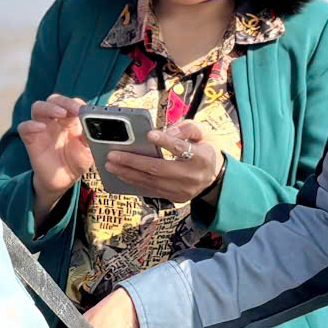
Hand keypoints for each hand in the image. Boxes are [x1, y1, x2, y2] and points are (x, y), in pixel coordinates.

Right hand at [16, 94, 97, 217]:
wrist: (64, 180)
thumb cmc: (77, 162)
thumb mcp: (89, 150)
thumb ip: (90, 136)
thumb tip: (92, 123)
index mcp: (70, 120)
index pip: (70, 103)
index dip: (75, 103)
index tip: (82, 111)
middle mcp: (55, 120)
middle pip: (53, 100)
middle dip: (63, 102)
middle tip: (72, 110)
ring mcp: (42, 128)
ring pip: (38, 107)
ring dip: (49, 107)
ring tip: (60, 114)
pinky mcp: (31, 139)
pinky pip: (24, 127)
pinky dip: (31, 124)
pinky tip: (40, 128)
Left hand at [104, 117, 224, 203]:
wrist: (215, 177)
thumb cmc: (205, 149)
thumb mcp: (204, 132)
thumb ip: (187, 128)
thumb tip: (166, 132)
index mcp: (202, 157)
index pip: (181, 149)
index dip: (165, 142)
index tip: (149, 135)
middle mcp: (192, 176)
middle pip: (159, 169)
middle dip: (133, 162)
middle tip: (113, 155)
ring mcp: (183, 190)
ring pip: (151, 182)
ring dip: (128, 173)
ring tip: (111, 165)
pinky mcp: (175, 198)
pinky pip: (151, 190)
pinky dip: (135, 183)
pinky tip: (121, 175)